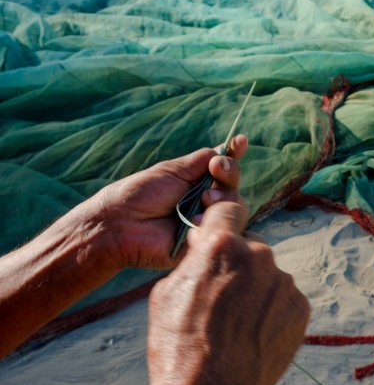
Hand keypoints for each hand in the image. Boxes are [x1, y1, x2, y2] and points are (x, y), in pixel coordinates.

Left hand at [88, 135, 247, 269]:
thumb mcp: (173, 171)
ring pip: (236, 206)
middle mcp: (204, 203)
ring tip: (204, 199)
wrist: (121, 225)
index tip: (241, 141)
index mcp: (195, 185)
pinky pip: (226, 230)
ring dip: (223, 196)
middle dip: (230, 173)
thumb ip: (201, 161)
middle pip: (233, 186)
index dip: (233, 156)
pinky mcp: (206, 242)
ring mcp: (207, 223)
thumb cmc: (140, 195)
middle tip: (218, 168)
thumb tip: (225, 150)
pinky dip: (215, 218)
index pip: (222, 170)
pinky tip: (199, 217)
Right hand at [141, 201, 309, 384]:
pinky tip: (254, 334)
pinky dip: (273, 311)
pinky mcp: (300, 307)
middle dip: (239, 262)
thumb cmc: (178, 343)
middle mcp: (258, 256)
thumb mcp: (166, 292)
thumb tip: (201, 241)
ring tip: (237, 324)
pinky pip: (285, 299)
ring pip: (269, 275)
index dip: (223, 219)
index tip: (222, 228)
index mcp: (220, 245)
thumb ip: (192, 260)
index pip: (228, 209)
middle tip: (224, 295)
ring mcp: (284, 282)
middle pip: (251, 246)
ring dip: (257, 289)